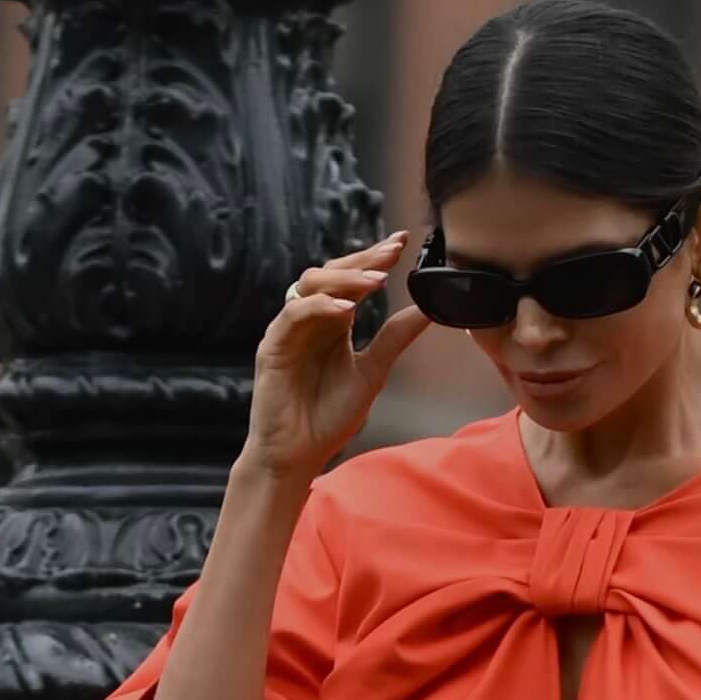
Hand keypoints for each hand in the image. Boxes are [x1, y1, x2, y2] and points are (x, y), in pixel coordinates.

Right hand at [247, 232, 426, 488]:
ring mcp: (289, 330)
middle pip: (331, 271)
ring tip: (376, 281)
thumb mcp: (372, 372)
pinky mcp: (273, 346)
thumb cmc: (328, 418)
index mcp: (332, 323)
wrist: (298, 456)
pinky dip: (320, 306)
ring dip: (344, 279)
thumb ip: (394, 339)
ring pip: (311, 284)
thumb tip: (427, 310)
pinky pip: (295, 314)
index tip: (402, 243)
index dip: (374, 259)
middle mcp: (309, 320)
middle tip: (392, 252)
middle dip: (362, 259)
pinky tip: (346, 309)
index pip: (352, 279)